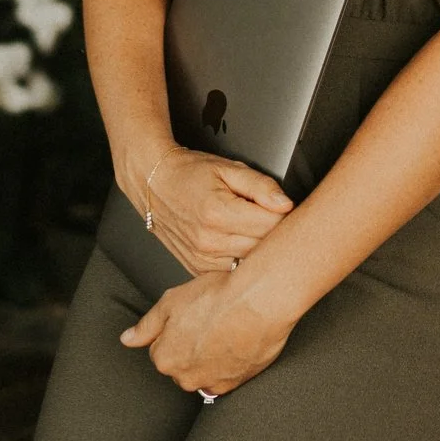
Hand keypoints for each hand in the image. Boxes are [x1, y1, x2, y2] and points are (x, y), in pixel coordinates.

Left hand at [121, 264, 295, 396]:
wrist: (259, 302)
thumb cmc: (217, 297)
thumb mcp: (171, 302)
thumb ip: (146, 325)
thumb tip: (128, 339)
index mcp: (165, 359)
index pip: (161, 349)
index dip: (175, 330)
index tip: (191, 317)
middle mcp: (186, 378)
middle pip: (181, 363)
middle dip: (190, 347)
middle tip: (208, 322)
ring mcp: (212, 382)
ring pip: (203, 372)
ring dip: (209, 358)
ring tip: (224, 331)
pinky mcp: (237, 384)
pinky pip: (226, 377)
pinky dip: (229, 364)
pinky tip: (237, 342)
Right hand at [131, 143, 290, 275]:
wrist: (153, 183)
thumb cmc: (190, 174)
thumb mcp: (228, 169)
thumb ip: (260, 186)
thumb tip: (286, 204)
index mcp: (219, 213)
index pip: (272, 225)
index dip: (284, 215)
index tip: (283, 208)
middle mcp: (209, 241)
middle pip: (264, 248)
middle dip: (274, 233)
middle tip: (271, 217)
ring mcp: (202, 259)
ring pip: (250, 263)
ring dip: (258, 249)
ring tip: (252, 228)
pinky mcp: (197, 268)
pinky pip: (233, 271)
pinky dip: (240, 259)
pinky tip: (238, 242)